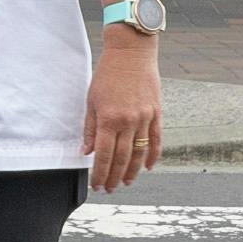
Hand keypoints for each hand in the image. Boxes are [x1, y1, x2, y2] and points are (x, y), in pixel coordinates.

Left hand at [82, 28, 162, 193]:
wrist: (131, 52)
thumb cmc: (107, 74)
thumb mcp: (91, 100)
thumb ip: (89, 128)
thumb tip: (86, 151)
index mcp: (108, 119)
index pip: (103, 155)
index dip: (100, 173)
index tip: (97, 185)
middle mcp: (127, 121)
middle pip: (121, 158)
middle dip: (114, 177)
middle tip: (109, 189)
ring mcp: (144, 118)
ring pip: (140, 153)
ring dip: (133, 171)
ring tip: (126, 182)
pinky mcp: (156, 113)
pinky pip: (156, 139)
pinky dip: (153, 155)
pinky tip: (149, 167)